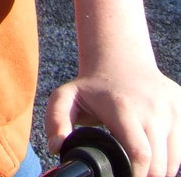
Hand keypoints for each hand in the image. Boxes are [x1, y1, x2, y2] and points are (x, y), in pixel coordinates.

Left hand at [46, 66, 180, 176]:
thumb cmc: (93, 86)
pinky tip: (155, 157)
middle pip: (159, 164)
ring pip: (174, 160)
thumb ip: (56, 121)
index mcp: (124, 108)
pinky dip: (171, 159)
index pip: (140, 155)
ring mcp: (171, 108)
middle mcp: (152, 108)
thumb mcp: (66, 97)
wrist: (121, 59)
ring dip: (160, 171)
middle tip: (131, 175)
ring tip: (141, 168)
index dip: (135, 176)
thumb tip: (58, 147)